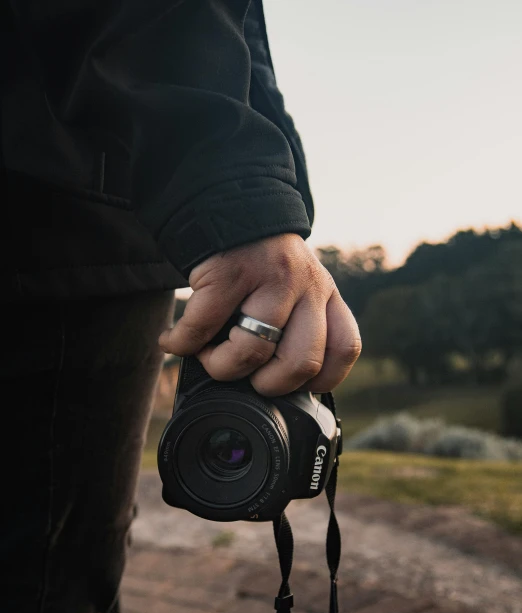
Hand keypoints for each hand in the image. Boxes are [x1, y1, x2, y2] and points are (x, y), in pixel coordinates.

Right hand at [159, 234, 360, 395]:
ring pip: (253, 351)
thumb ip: (297, 325)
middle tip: (245, 376)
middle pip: (302, 362)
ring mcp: (270, 277)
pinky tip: (173, 342)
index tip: (289, 383)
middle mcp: (308, 285)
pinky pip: (202, 327)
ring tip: (206, 356)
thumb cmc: (256, 264)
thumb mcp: (296, 288)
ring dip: (222, 366)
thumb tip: (267, 383)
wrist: (226, 202)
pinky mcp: (229, 271)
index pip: (344, 349)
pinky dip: (181, 344)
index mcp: (327, 294)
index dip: (318, 379)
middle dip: (267, 385)